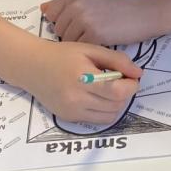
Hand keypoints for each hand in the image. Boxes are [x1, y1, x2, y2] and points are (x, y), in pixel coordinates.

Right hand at [21, 40, 142, 124]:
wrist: (32, 66)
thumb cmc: (63, 54)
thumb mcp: (90, 49)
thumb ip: (117, 60)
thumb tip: (138, 73)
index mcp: (83, 78)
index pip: (118, 91)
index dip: (131, 85)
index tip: (131, 77)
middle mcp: (76, 99)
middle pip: (116, 105)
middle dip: (125, 93)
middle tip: (120, 81)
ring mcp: (72, 111)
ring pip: (110, 116)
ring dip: (116, 104)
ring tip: (109, 90)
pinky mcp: (68, 118)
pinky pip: (97, 121)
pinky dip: (104, 111)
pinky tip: (97, 97)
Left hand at [41, 0, 157, 44]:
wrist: (144, 11)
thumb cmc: (120, 5)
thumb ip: (68, 3)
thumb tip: (44, 9)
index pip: (51, 13)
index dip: (62, 22)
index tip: (76, 24)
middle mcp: (76, 3)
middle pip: (58, 28)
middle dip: (70, 33)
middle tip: (90, 32)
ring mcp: (84, 19)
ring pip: (68, 40)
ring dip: (79, 43)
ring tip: (96, 37)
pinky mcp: (94, 35)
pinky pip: (81, 48)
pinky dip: (89, 49)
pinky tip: (101, 42)